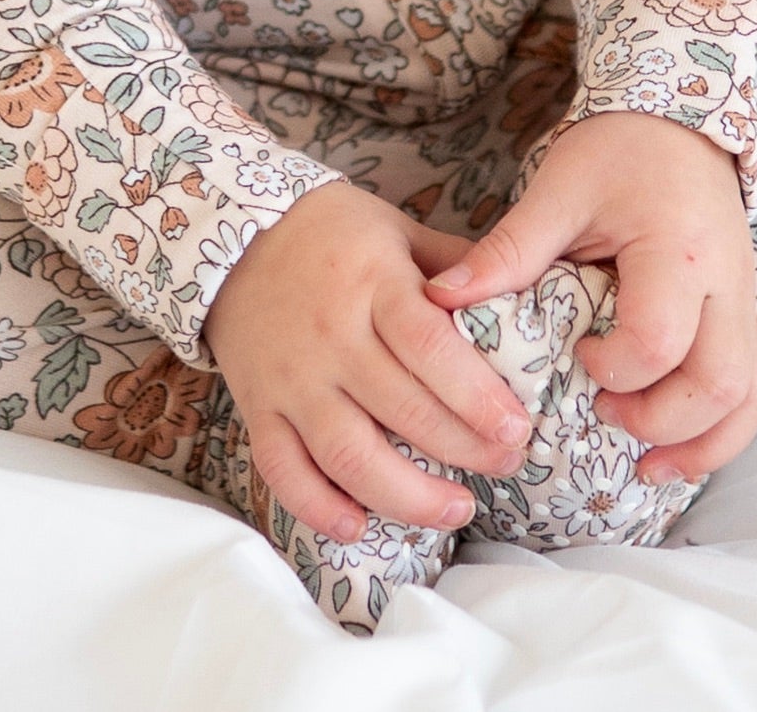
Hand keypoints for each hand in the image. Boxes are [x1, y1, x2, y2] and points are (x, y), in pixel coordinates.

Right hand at [202, 180, 535, 541]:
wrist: (232, 235)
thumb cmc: (332, 232)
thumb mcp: (397, 230)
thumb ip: (455, 266)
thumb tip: (524, 296)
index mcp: (373, 284)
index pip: (428, 345)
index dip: (475, 394)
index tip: (517, 426)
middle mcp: (331, 336)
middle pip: (402, 409)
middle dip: (463, 449)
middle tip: (507, 464)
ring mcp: (292, 379)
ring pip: (348, 454)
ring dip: (406, 495)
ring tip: (455, 509)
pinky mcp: (258, 407)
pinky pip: (283, 470)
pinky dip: (317, 507)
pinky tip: (358, 527)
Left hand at [425, 112, 756, 486]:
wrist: (678, 121)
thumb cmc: (617, 150)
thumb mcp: (558, 189)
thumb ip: (510, 249)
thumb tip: (442, 298)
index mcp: (677, 248)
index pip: (659, 338)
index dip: (615, 368)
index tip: (576, 354)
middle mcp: (725, 283)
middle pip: (720, 384)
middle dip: (661, 421)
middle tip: (604, 413)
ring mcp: (744, 301)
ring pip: (750, 397)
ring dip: (704, 444)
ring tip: (647, 465)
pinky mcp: (745, 314)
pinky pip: (755, 388)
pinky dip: (723, 429)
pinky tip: (678, 449)